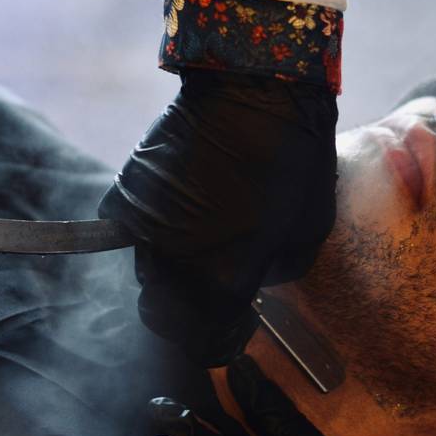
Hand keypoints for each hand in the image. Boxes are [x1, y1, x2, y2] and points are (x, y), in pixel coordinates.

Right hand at [99, 70, 336, 362]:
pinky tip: (182, 209)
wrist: (253, 91)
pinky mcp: (128, 195)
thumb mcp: (307, 231)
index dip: (218, 344)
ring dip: (173, 271)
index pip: (201, 343)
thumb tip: (254, 281)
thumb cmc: (295, 161)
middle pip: (164, 316)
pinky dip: (153, 232)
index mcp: (223, 278)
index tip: (234, 328)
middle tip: (216, 290)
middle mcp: (175, 262)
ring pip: (148, 274)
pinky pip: (132, 234)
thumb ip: (275, 272)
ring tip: (205, 240)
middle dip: (189, 314)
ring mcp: (146, 229)